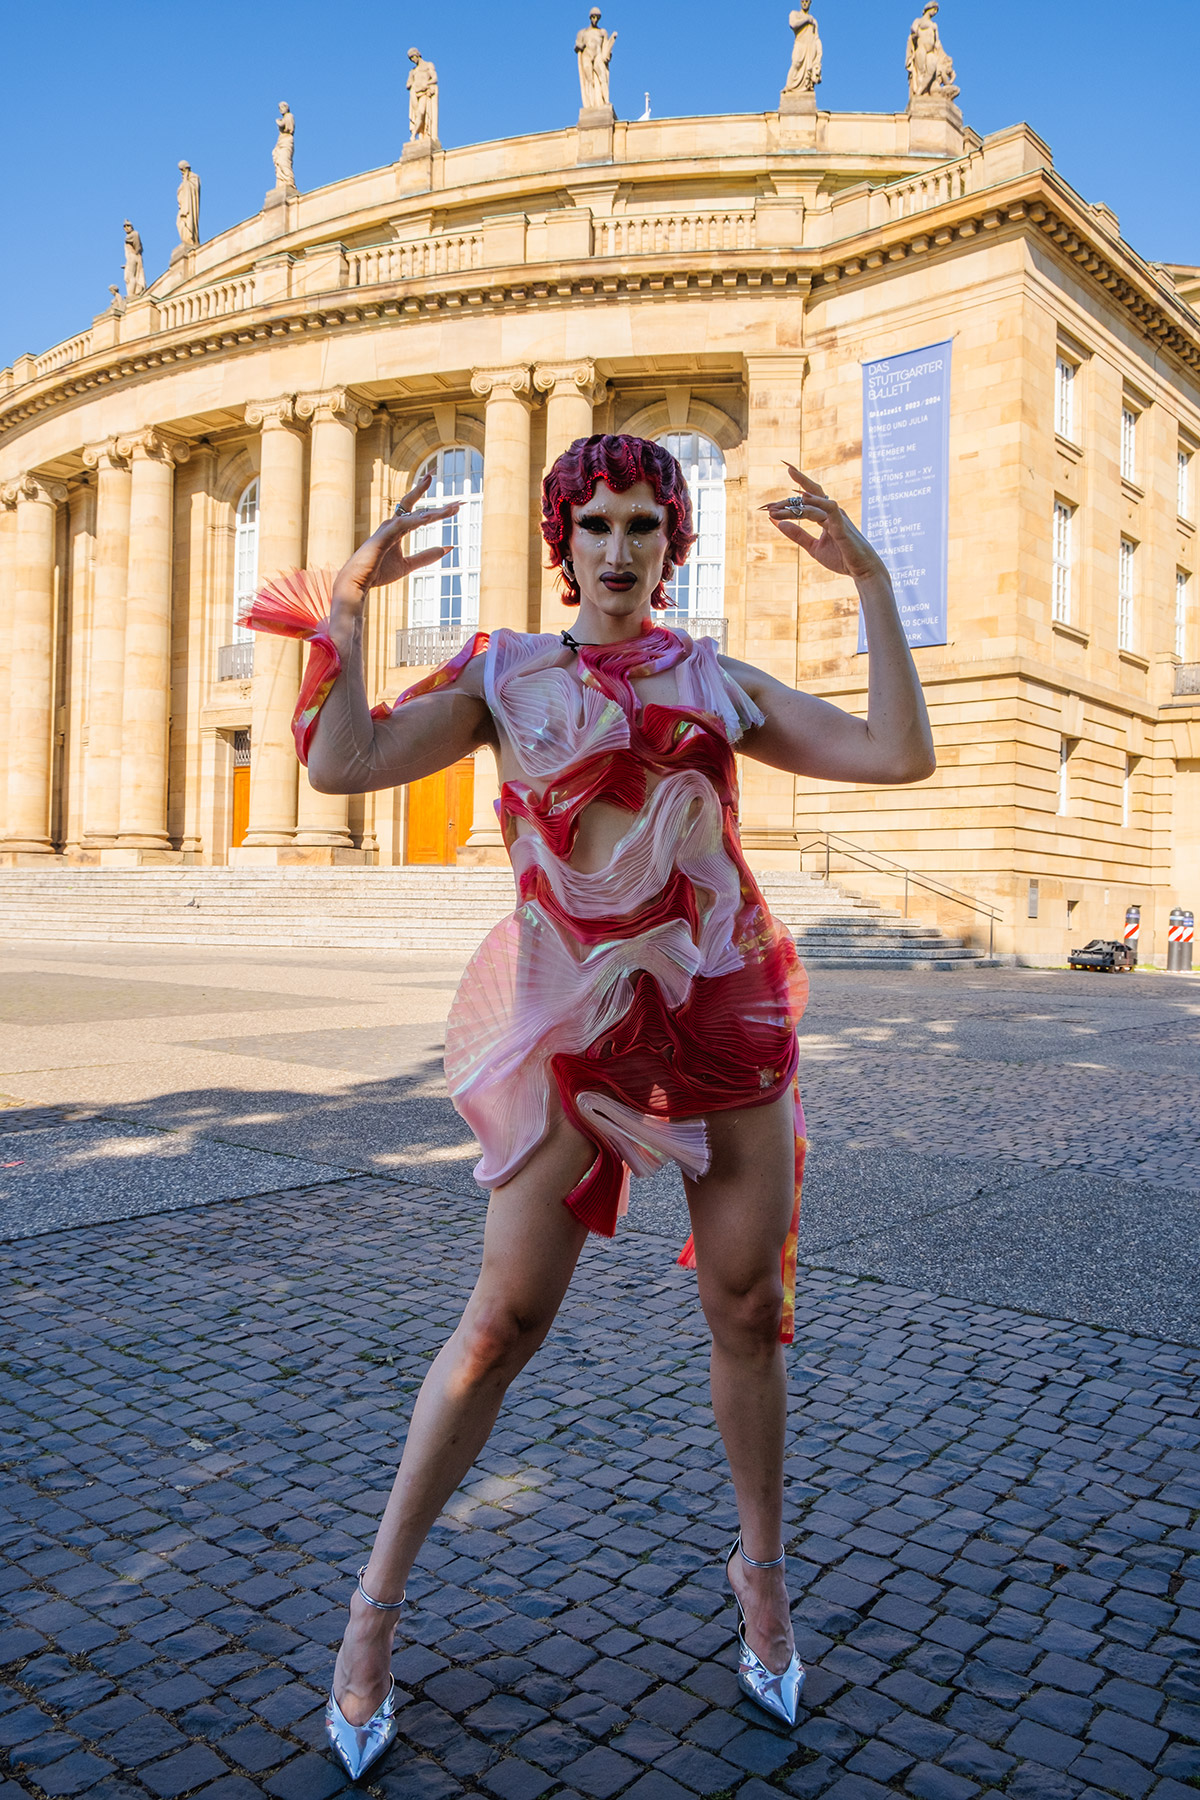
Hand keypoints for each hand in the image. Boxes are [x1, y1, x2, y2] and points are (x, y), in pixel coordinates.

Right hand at [332, 473, 460, 602]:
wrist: (356, 583)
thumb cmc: (378, 572)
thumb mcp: (407, 565)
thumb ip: (426, 557)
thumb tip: (448, 549)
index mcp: (398, 529)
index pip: (421, 513)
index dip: (439, 510)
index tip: (457, 506)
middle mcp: (393, 524)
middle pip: (418, 507)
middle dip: (438, 503)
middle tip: (460, 501)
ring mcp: (388, 529)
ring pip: (414, 515)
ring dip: (434, 512)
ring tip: (451, 509)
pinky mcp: (383, 536)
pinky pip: (402, 525)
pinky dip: (416, 520)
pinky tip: (429, 517)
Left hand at [763, 464, 885, 581]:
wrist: (861, 570)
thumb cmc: (842, 558)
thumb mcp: (814, 547)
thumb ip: (797, 535)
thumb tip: (778, 523)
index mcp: (824, 515)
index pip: (805, 501)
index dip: (787, 502)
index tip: (768, 508)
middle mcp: (831, 512)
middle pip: (809, 494)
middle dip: (788, 497)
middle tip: (767, 505)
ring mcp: (837, 516)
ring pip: (813, 503)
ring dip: (793, 506)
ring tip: (775, 510)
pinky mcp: (842, 524)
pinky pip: (829, 508)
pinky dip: (817, 502)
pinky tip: (804, 498)